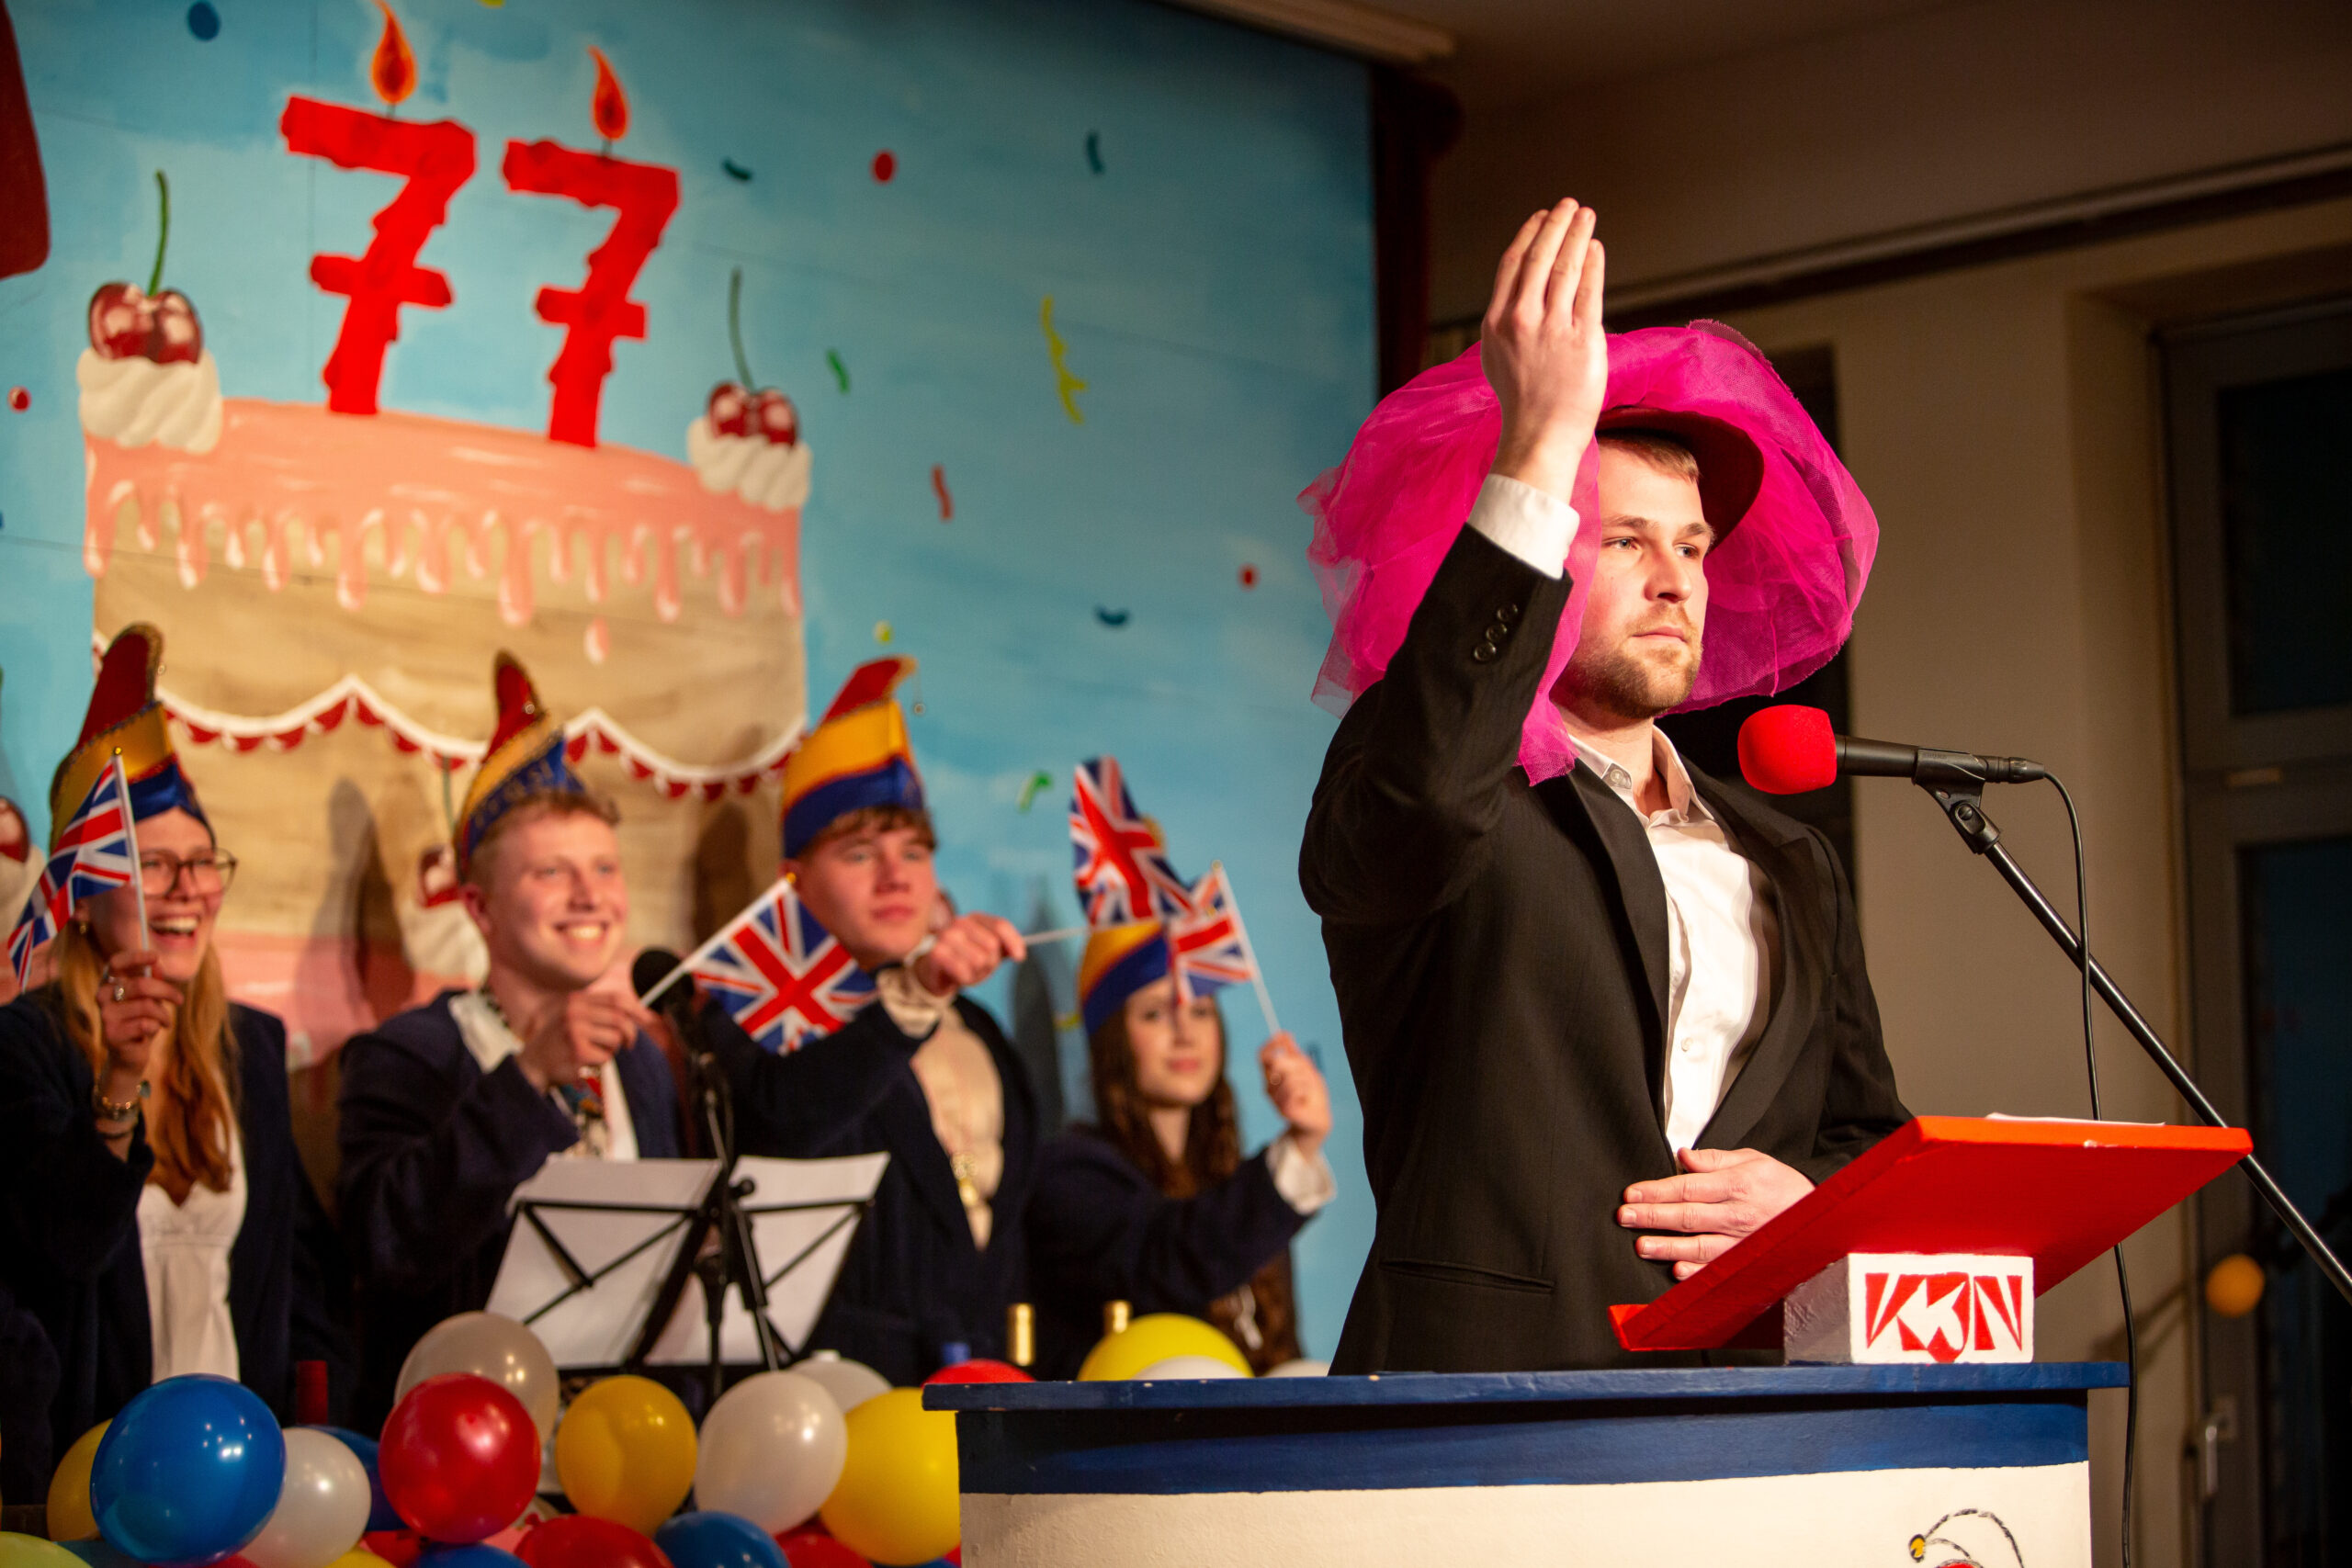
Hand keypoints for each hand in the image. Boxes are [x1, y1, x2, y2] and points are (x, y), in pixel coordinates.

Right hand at [95, 947, 176, 1079]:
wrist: (129, 1056)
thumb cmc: (141, 1021)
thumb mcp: (149, 999)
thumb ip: (152, 981)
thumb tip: (157, 964)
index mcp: (109, 984)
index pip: (115, 963)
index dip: (135, 957)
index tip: (155, 957)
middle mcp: (102, 997)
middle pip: (141, 985)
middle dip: (166, 991)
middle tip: (179, 1000)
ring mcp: (105, 1016)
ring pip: (147, 1006)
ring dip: (164, 1014)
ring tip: (165, 1021)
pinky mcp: (112, 1034)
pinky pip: (146, 1024)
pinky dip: (156, 1027)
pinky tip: (152, 1032)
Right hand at [515, 989, 651, 1092]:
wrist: (532, 1063)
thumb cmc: (560, 1041)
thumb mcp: (576, 1017)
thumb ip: (601, 1012)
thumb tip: (640, 1013)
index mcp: (576, 1001)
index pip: (616, 999)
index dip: (636, 1009)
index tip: (649, 1019)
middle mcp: (574, 1012)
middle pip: (620, 1019)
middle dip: (630, 1034)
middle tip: (629, 1044)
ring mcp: (574, 1031)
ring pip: (615, 1039)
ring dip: (611, 1049)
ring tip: (595, 1051)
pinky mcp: (577, 1052)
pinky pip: (606, 1056)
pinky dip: (601, 1061)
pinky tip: (585, 1061)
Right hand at [910, 913, 1025, 995]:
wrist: (936, 973)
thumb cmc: (966, 960)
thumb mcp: (989, 953)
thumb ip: (1006, 948)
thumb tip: (1019, 954)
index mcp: (975, 918)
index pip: (1000, 925)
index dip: (1013, 942)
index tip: (1019, 958)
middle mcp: (960, 922)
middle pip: (992, 945)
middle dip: (991, 962)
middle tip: (979, 967)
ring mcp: (946, 936)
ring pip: (979, 959)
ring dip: (977, 972)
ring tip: (967, 970)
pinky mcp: (936, 952)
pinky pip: (963, 970)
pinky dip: (965, 978)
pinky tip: (957, 976)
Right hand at [1261, 1032, 1330, 1158]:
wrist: (1319, 1117)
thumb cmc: (1312, 1092)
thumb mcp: (1305, 1068)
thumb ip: (1294, 1053)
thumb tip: (1284, 1033)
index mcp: (1271, 1076)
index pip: (1262, 1056)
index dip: (1270, 1044)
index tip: (1283, 1036)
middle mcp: (1268, 1086)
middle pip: (1278, 1062)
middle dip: (1298, 1064)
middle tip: (1307, 1073)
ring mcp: (1274, 1099)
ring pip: (1290, 1076)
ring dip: (1305, 1079)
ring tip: (1308, 1089)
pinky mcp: (1283, 1108)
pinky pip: (1295, 1089)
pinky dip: (1306, 1090)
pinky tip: (1306, 1098)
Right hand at [1482, 200, 1607, 503]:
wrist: (1539, 436)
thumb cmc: (1522, 400)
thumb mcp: (1498, 356)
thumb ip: (1507, 321)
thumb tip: (1524, 292)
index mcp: (1496, 322)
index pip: (1513, 265)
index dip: (1529, 235)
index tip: (1542, 217)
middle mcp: (1521, 320)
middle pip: (1540, 258)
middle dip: (1556, 225)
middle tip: (1569, 205)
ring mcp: (1552, 328)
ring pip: (1565, 268)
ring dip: (1577, 236)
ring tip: (1586, 216)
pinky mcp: (1582, 339)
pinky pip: (1589, 291)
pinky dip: (1593, 264)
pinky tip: (1596, 248)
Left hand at [1617, 1147, 1812, 1280]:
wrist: (1819, 1215)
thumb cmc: (1781, 1185)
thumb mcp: (1752, 1159)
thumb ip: (1714, 1160)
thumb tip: (1682, 1157)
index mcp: (1737, 1185)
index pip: (1688, 1187)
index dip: (1656, 1191)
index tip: (1631, 1194)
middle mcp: (1739, 1215)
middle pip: (1689, 1216)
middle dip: (1653, 1217)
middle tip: (1625, 1218)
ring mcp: (1744, 1242)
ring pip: (1700, 1246)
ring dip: (1669, 1247)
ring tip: (1642, 1246)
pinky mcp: (1748, 1262)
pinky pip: (1720, 1270)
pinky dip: (1698, 1273)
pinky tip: (1677, 1271)